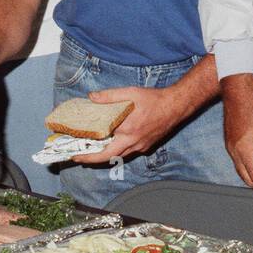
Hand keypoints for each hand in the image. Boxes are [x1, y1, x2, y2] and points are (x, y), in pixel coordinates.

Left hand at [70, 86, 192, 162]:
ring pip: (119, 155)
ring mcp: (141, 146)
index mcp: (127, 131)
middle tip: (79, 157)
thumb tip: (91, 97)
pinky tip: (112, 141)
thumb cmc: (154, 99)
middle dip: (92, 159)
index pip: (104, 150)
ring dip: (105, 154)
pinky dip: (117, 149)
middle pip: (109, 158)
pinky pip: (128, 151)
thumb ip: (110, 96)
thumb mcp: (131, 93)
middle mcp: (133, 142)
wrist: (176, 106)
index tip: (75, 156)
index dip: (88, 155)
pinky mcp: (146, 146)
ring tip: (92, 149)